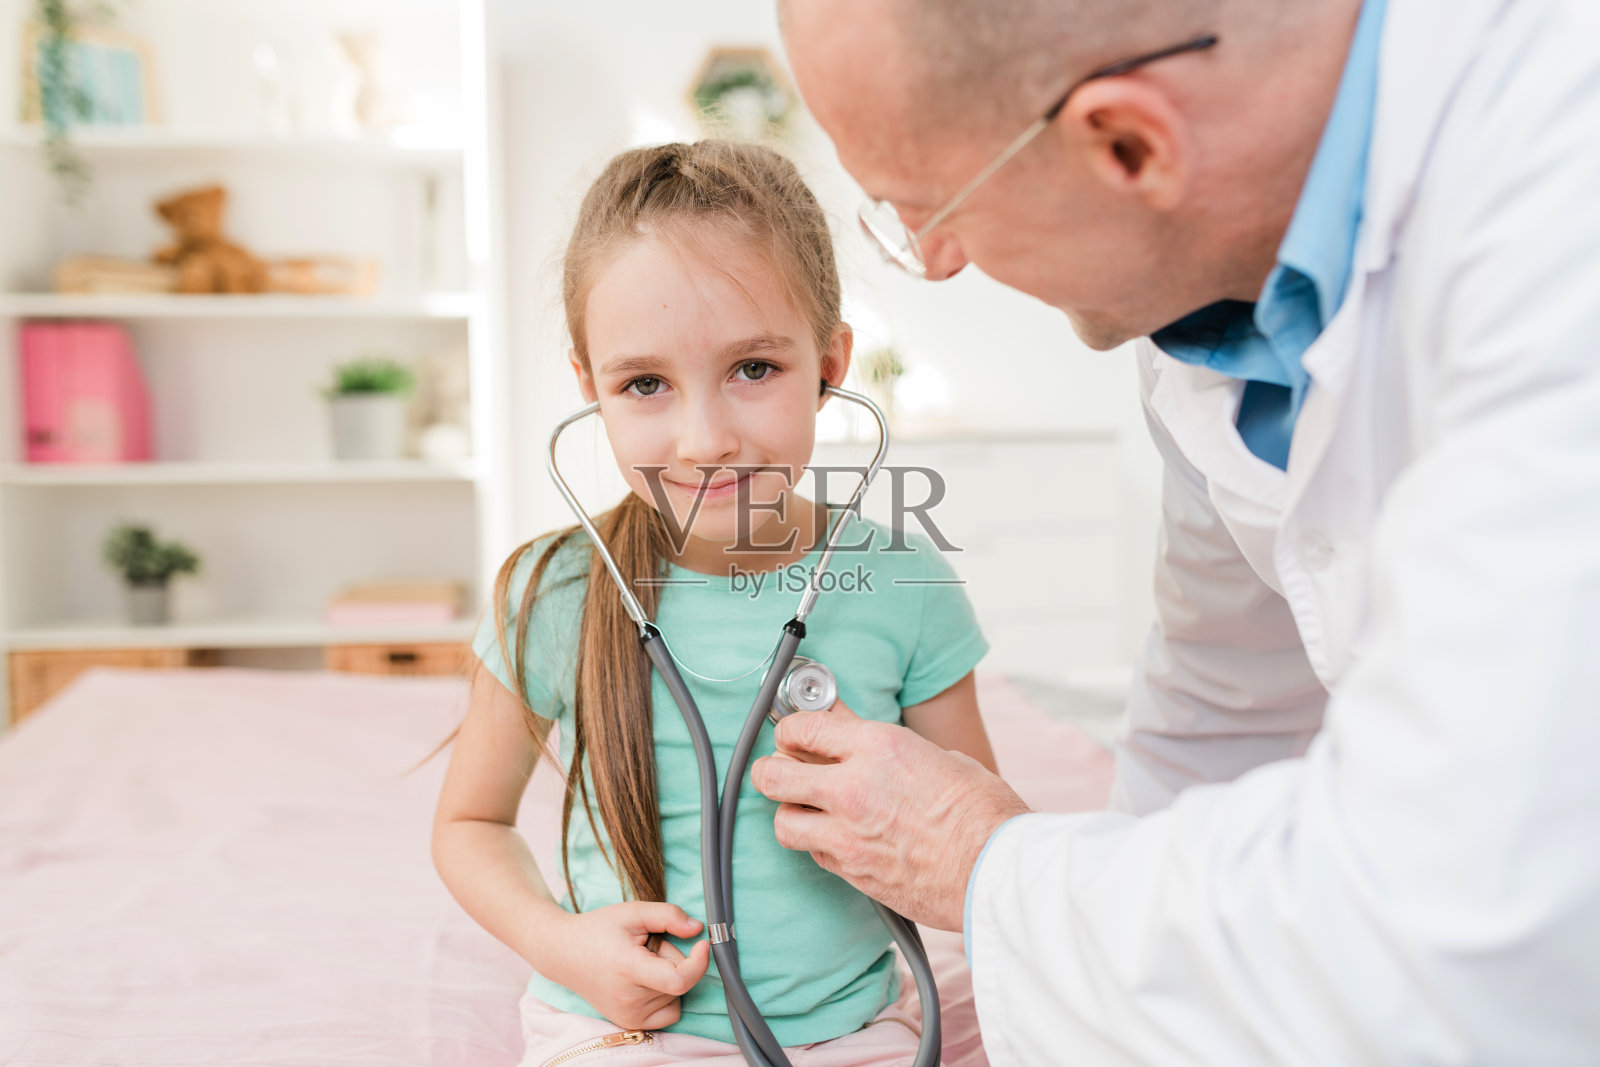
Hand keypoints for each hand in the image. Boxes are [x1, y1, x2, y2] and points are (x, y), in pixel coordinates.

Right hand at [546, 901, 710, 1029]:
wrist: (563, 953)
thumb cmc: (598, 930)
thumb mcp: (633, 911)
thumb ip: (668, 916)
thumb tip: (698, 929)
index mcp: (629, 969)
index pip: (679, 979)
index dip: (699, 962)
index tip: (703, 943)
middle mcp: (629, 999)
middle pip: (678, 982)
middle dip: (673, 958)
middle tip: (647, 946)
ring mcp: (629, 1016)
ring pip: (676, 996)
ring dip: (667, 976)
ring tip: (639, 961)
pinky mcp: (630, 1023)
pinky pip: (669, 1011)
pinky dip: (666, 995)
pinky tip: (646, 979)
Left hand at [751, 702, 1029, 930]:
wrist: (998, 870)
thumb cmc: (983, 811)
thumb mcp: (936, 756)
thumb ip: (885, 746)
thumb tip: (855, 731)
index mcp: (877, 746)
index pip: (802, 728)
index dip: (791, 731)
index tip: (794, 736)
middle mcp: (853, 787)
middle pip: (773, 775)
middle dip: (772, 771)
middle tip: (783, 772)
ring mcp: (847, 834)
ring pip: (783, 822)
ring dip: (792, 814)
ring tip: (811, 811)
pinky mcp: (853, 872)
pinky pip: (814, 854)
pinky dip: (819, 846)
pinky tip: (841, 839)